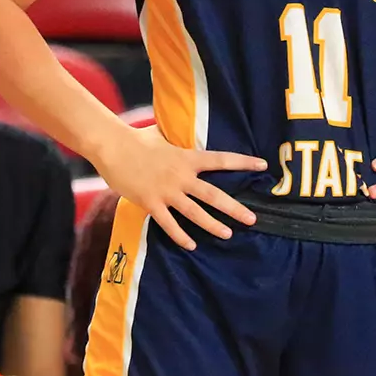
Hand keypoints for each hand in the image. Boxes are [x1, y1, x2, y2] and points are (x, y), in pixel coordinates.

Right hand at [90, 122, 264, 249]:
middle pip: (214, 195)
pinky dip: (181, 236)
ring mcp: (166, 191)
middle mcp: (181, 176)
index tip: (262, 166)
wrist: (112, 147)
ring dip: (212, 225)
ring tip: (228, 234)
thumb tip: (186, 130)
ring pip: (195, 213)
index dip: (243, 162)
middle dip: (234, 208)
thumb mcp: (164, 135)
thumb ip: (178, 138)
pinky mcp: (151, 203)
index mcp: (187, 157)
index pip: (221, 160)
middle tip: (253, 219)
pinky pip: (169, 224)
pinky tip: (191, 245)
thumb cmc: (137, 139)